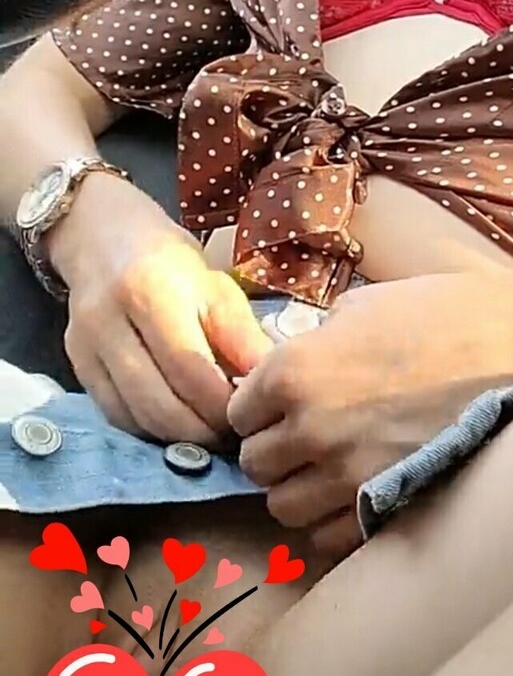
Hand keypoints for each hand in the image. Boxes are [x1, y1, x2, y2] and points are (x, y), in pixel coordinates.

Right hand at [51, 174, 272, 442]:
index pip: (190, 369)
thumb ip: (242, 337)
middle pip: (159, 403)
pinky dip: (149, 430)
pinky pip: (115, 414)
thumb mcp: (216, 287)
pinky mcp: (77, 365)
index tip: (250, 414)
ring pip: (134, 416)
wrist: (103, 238)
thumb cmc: (170, 262)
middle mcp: (110, 321)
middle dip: (202, 431)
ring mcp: (87, 346)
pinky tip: (176, 425)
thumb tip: (271, 385)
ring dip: (177, 438)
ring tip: (210, 433)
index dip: (223, 405)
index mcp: (151, 291)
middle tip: (232, 434)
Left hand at [226, 269, 512, 559]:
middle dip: (276, 452)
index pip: (238, 412)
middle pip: (255, 465)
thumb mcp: (363, 308)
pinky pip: (330, 536)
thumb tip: (291, 368)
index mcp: (294, 371)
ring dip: (300, 491)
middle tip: (305, 437)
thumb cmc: (447, 314)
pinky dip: (335, 521)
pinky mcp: (385, 506)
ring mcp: (347, 475)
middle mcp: (309, 428)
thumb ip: (313, 345)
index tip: (282, 405)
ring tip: (330, 470)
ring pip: (284, 508)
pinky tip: (358, 493)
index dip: (259, 408)